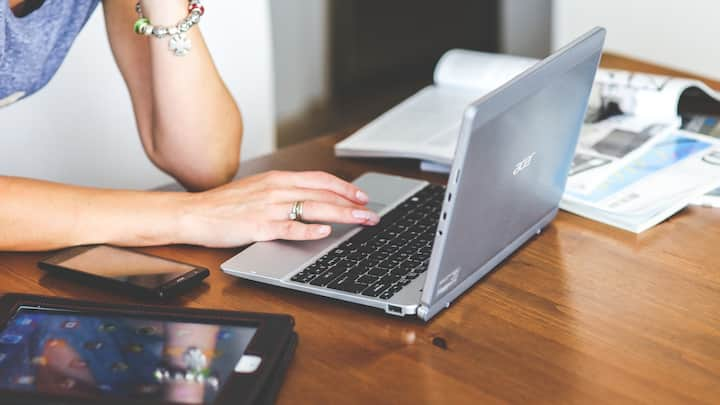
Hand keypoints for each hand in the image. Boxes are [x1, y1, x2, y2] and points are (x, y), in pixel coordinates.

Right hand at [175, 171, 379, 246]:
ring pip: (313, 208)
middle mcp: (276, 189)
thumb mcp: (258, 190)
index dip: (344, 188)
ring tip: (360, 221)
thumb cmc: (225, 205)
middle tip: (371, 214)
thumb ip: (284, 192)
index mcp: (278, 179)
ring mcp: (268, 207)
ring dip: (341, 215)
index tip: (362, 197)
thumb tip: (311, 199)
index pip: (320, 179)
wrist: (194, 213)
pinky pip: (288, 227)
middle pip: (323, 194)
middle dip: (352, 204)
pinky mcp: (259, 227)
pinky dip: (309, 229)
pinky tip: (324, 232)